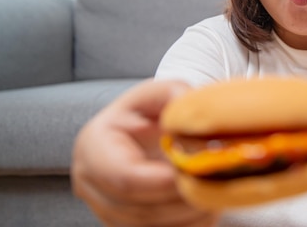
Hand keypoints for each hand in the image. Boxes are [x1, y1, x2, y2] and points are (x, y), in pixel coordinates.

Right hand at [71, 79, 216, 226]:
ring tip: (216, 194)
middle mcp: (90, 182)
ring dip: (187, 216)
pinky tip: (206, 207)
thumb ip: (174, 94)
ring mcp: (104, 207)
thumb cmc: (153, 110)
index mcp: (94, 145)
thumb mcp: (163, 92)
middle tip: (216, 186)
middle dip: (181, 201)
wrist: (147, 129)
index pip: (125, 177)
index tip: (195, 173)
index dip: (164, 182)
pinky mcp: (123, 222)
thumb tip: (184, 106)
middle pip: (137, 208)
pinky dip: (186, 224)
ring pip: (148, 226)